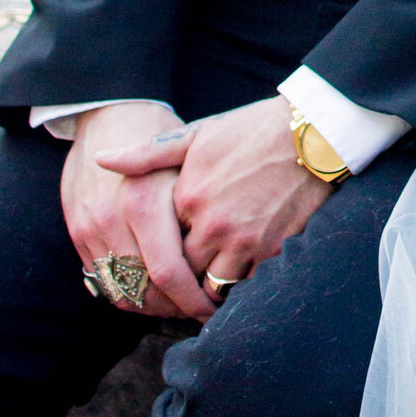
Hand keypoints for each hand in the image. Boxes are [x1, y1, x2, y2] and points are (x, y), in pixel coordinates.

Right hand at [63, 103, 215, 322]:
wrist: (108, 113)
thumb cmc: (158, 134)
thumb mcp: (186, 157)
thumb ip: (203, 204)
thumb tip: (226, 248)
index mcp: (144, 203)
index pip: (169, 272)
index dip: (194, 298)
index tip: (216, 306)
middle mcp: (112, 220)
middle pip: (146, 289)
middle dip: (177, 308)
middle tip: (203, 311)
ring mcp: (90, 229)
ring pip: (122, 292)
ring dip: (152, 307)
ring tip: (180, 305)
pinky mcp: (77, 233)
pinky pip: (101, 281)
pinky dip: (128, 293)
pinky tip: (152, 291)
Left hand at [99, 96, 333, 291]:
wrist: (313, 132)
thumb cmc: (253, 129)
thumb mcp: (198, 135)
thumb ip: (149, 154)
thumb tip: (102, 160)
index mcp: (187, 197)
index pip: (159, 242)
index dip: (162, 249)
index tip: (166, 251)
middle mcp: (212, 224)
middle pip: (183, 271)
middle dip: (182, 277)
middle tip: (183, 281)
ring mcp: (244, 240)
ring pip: (213, 286)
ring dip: (210, 287)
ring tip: (210, 285)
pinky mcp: (274, 249)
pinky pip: (248, 285)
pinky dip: (242, 285)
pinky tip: (241, 276)